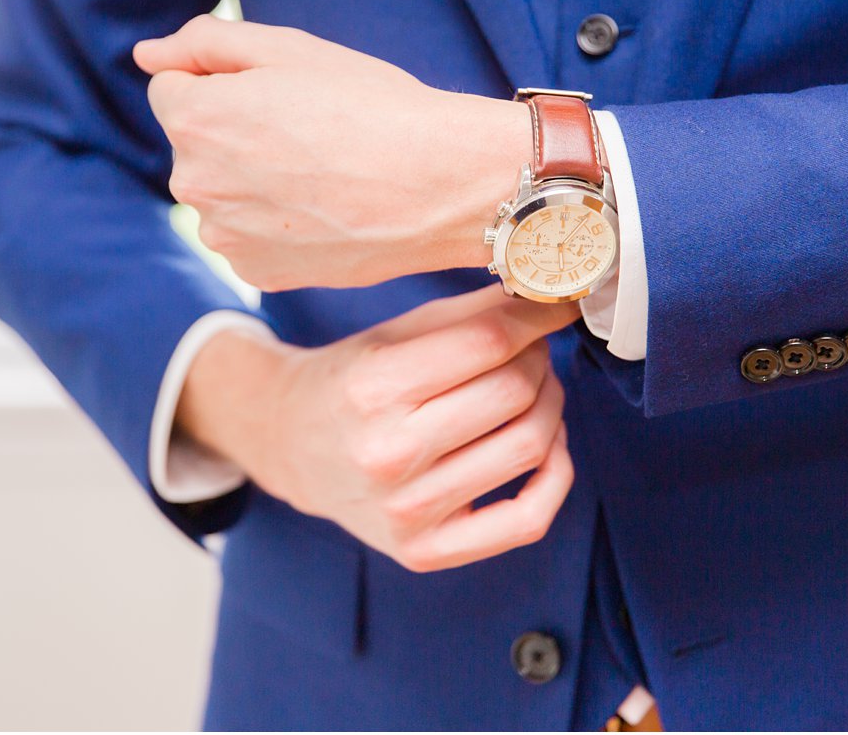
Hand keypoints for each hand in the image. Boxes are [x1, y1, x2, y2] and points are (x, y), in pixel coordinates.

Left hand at [134, 15, 529, 290]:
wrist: (438, 184)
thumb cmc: (371, 105)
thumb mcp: (288, 48)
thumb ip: (203, 43)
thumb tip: (147, 57)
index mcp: (193, 119)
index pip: (171, 90)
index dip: (224, 83)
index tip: (278, 93)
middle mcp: (193, 183)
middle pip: (194, 146)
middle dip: (233, 133)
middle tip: (308, 130)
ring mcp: (224, 235)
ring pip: (222, 194)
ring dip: (252, 181)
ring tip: (321, 172)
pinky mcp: (257, 272)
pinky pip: (249, 236)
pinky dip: (276, 223)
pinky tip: (323, 209)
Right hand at [177, 286, 580, 571]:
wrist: (290, 448)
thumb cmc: (348, 383)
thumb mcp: (393, 334)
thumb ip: (469, 314)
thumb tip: (544, 295)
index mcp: (371, 388)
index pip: (486, 344)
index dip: (534, 318)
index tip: (552, 306)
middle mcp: (387, 454)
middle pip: (512, 393)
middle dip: (539, 359)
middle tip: (533, 348)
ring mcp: (407, 511)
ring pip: (529, 446)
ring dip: (550, 405)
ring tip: (535, 390)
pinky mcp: (425, 552)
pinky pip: (528, 519)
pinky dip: (557, 475)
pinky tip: (548, 444)